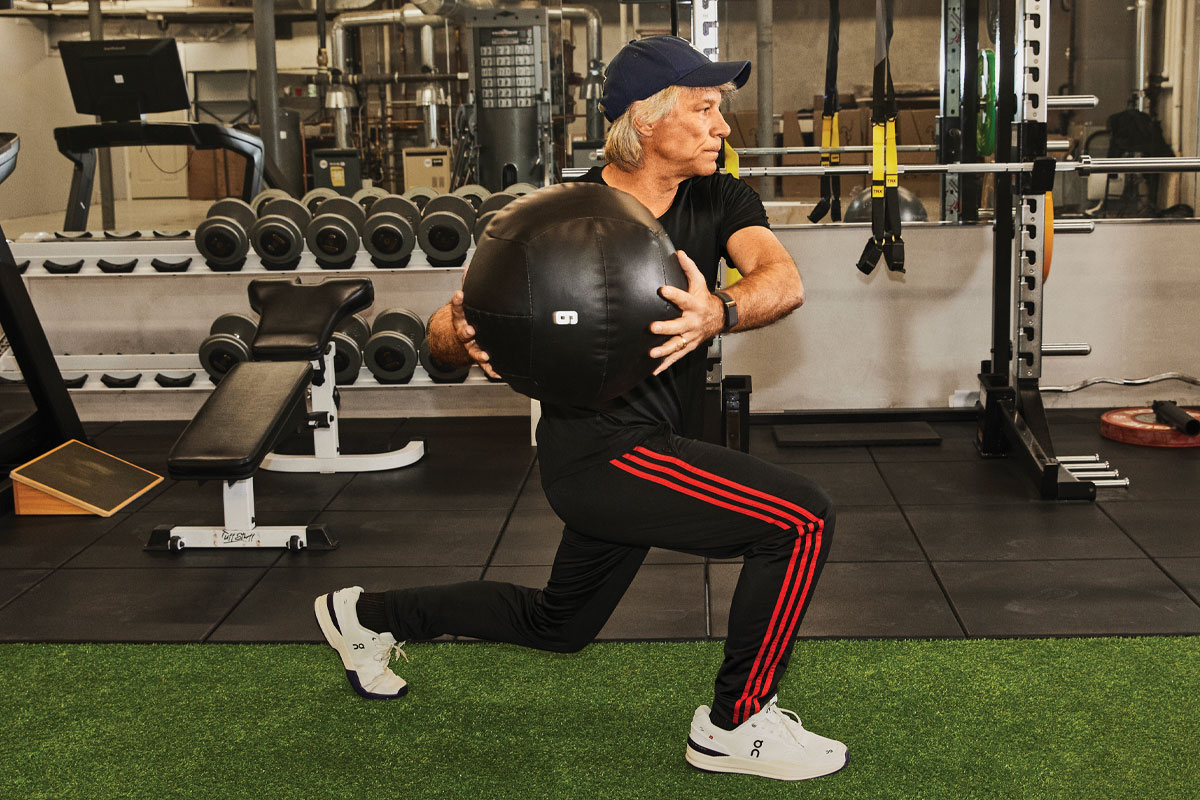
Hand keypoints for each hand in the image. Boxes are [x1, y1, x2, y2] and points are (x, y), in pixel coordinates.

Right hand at [449, 290, 501, 379]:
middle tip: (471, 330)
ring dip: (479, 354)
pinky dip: (491, 370)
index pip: (457, 308)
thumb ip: (468, 286)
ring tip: (485, 356)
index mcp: (461, 319)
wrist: (463, 338)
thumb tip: (468, 268)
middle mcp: (464, 333)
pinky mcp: (480, 356)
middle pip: (463, 332)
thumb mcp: (465, 304)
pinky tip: (498, 373)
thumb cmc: (467, 318)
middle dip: (466, 332)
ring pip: (473, 351)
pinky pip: (485, 365)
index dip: (457, 301)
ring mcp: (471, 346)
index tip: (459, 294)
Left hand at [649, 250, 724, 375]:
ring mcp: (690, 336)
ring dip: (664, 350)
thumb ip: (688, 268)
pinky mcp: (688, 346)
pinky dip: (666, 364)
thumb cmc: (704, 299)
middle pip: (678, 326)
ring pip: (677, 345)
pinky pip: (677, 356)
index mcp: (694, 305)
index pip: (683, 298)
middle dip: (665, 328)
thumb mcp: (699, 282)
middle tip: (652, 327)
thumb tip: (678, 253)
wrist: (721, 317)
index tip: (662, 289)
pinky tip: (654, 369)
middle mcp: (692, 322)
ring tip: (651, 353)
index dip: (673, 294)